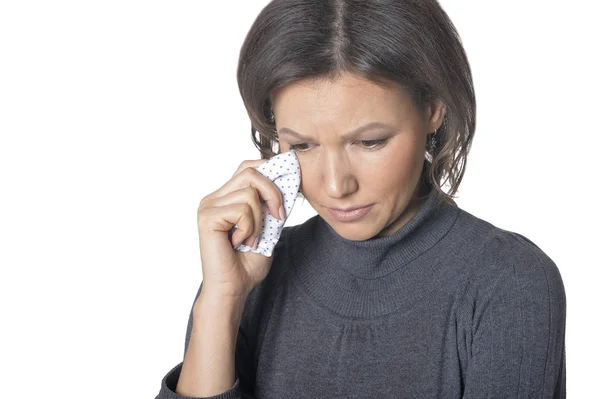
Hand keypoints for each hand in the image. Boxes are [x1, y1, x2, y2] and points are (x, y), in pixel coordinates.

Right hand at [195, 158, 284, 300]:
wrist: (233, 289)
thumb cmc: (247, 263)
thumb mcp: (267, 228)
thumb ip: (271, 206)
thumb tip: (288, 182)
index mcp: (225, 197)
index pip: (247, 167)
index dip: (269, 170)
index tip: (289, 186)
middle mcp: (213, 197)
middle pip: (250, 172)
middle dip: (272, 193)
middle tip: (278, 217)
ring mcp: (208, 206)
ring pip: (249, 192)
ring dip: (259, 219)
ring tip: (251, 239)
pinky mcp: (207, 217)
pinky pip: (242, 209)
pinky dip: (250, 227)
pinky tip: (240, 243)